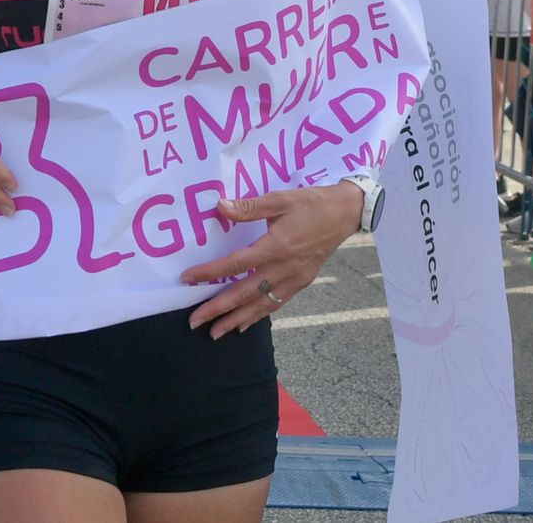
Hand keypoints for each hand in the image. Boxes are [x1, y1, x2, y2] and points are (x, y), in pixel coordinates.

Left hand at [181, 181, 362, 337]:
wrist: (345, 214)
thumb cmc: (311, 203)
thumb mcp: (279, 199)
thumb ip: (249, 207)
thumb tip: (220, 207)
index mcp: (276, 247)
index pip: (235, 264)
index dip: (210, 273)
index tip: (188, 280)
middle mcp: (284, 269)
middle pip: (245, 294)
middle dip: (218, 310)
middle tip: (194, 322)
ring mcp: (294, 279)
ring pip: (260, 305)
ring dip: (236, 320)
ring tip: (215, 333)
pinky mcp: (301, 283)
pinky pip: (276, 303)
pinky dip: (259, 316)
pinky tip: (244, 325)